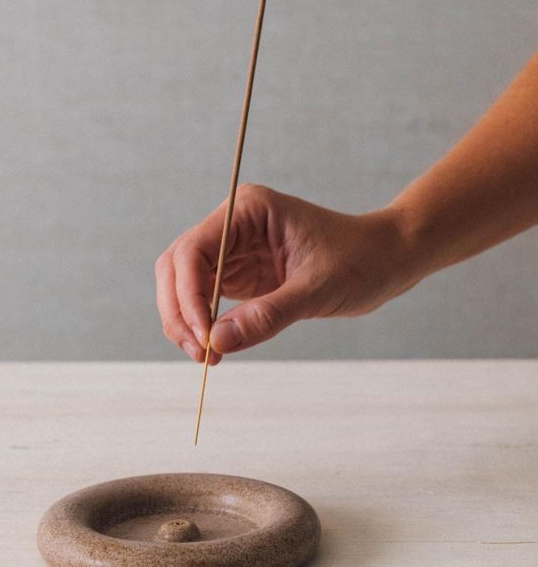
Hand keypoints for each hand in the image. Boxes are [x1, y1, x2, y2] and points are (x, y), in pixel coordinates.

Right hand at [155, 184, 415, 359]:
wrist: (388, 258)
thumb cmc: (360, 260)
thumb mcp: (318, 290)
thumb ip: (268, 315)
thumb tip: (217, 342)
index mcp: (247, 210)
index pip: (193, 250)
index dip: (187, 295)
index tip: (202, 336)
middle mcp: (232, 225)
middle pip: (178, 267)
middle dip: (179, 311)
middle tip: (199, 353)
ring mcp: (233, 249)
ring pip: (183, 285)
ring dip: (185, 321)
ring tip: (206, 356)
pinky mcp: (240, 274)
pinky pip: (203, 300)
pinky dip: (202, 325)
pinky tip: (216, 348)